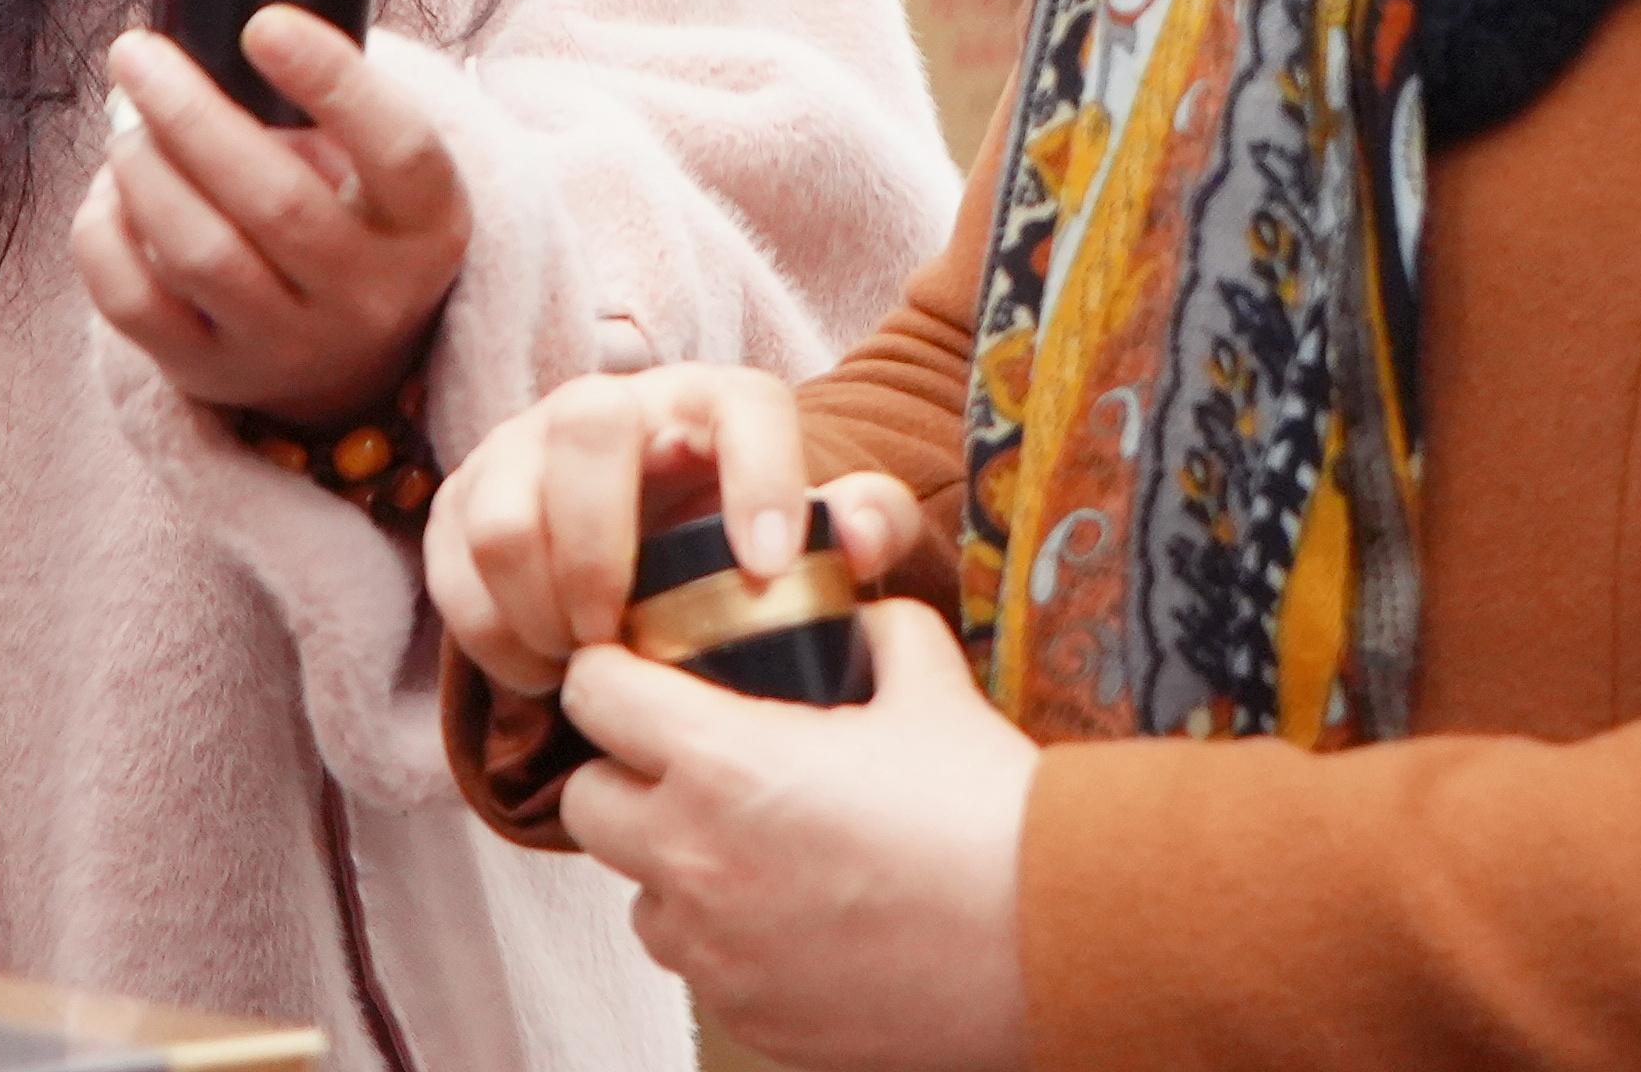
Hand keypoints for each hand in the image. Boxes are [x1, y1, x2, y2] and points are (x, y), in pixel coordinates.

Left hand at [71, 11, 468, 423]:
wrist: (349, 358)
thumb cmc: (352, 214)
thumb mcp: (380, 167)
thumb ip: (325, 103)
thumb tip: (209, 31)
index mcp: (428, 224)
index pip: (397, 149)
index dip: (332, 81)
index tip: (261, 21)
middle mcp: (370, 295)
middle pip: (275, 201)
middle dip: (189, 113)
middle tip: (136, 52)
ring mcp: (292, 346)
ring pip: (200, 253)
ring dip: (143, 168)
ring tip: (125, 120)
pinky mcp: (213, 374)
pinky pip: (135, 304)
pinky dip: (104, 234)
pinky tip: (110, 189)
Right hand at [431, 361, 928, 696]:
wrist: (646, 542)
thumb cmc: (736, 539)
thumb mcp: (811, 534)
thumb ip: (865, 523)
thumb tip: (860, 532)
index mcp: (712, 401)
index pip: (743, 407)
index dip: (758, 479)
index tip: (763, 572)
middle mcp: (611, 404)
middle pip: (586, 430)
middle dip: (600, 554)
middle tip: (622, 638)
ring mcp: (524, 444)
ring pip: (503, 514)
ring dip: (539, 610)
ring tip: (585, 660)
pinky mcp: (464, 496)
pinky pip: (452, 569)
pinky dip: (495, 637)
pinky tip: (544, 667)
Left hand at [559, 606, 1036, 1071]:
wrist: (1053, 940)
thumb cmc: (988, 814)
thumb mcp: (930, 682)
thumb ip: (877, 631)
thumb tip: (858, 620)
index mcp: (720, 762)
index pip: (594, 697)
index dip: (612, 673)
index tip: (636, 672)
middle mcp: (693, 862)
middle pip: (586, 805)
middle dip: (625, 775)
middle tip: (688, 761)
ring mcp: (716, 954)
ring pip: (640, 899)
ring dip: (673, 868)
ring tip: (751, 848)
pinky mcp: (749, 1019)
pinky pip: (703, 969)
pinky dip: (728, 939)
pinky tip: (800, 914)